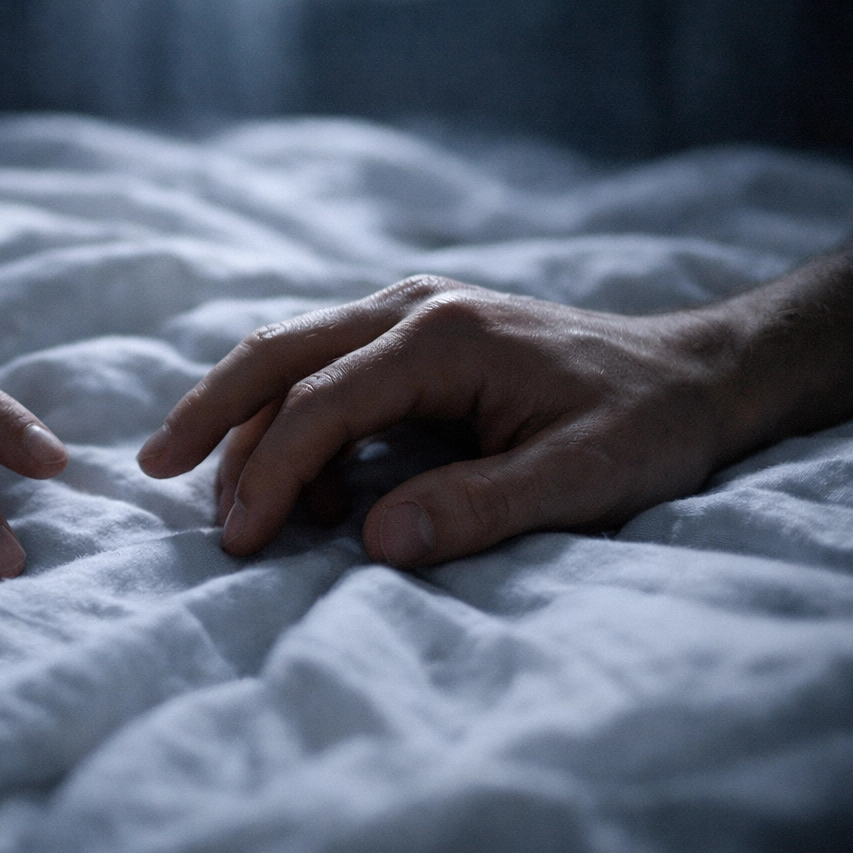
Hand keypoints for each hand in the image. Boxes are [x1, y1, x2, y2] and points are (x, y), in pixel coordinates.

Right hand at [139, 245, 852, 565]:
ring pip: (291, 355)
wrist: (699, 373)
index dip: (273, 475)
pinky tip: (309, 484)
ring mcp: (409, 313)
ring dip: (249, 422)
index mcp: (441, 336)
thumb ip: (479, 508)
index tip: (240, 541)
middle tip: (153, 468)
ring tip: (237, 504)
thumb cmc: (645, 426)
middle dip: (210, 412)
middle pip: (277, 353)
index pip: (321, 404)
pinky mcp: (415, 333)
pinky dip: (292, 419)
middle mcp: (410, 308)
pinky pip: (324, 366)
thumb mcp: (581, 478)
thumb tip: (375, 543)